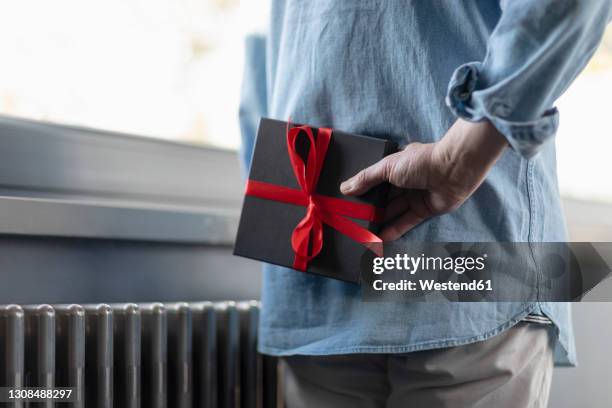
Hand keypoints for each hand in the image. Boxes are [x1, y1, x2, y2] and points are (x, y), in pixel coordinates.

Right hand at [340, 119, 507, 240]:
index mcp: (396, 166)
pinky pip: (406, 222)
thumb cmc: (421, 162)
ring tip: (363, 233)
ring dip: (380, 221)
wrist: (453, 170)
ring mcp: (415, 196)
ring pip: (393, 211)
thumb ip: (366, 178)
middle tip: (353, 220)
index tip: (348, 201)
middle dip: (370, 209)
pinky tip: (381, 238)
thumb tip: (345, 188)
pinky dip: (394, 230)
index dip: (363, 190)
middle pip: (383, 198)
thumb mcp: (387, 167)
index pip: (375, 180)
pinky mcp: (424, 210)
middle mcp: (405, 181)